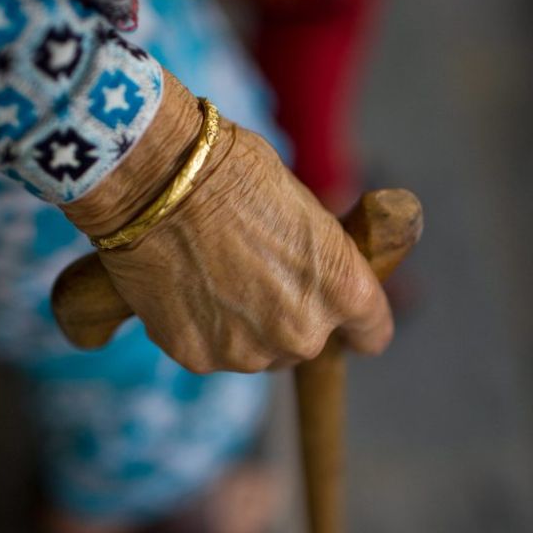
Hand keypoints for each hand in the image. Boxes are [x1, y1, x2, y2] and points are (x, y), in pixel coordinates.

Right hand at [60, 71, 391, 372]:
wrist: (160, 181)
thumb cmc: (237, 174)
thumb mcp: (304, 210)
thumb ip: (316, 261)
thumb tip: (306, 278)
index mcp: (342, 291)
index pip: (372, 333)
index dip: (357, 325)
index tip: (345, 319)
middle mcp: (304, 335)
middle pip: (305, 342)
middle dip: (285, 316)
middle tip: (252, 273)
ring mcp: (249, 353)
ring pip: (254, 351)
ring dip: (241, 326)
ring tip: (211, 275)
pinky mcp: (199, 359)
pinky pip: (208, 350)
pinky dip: (198, 327)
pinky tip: (184, 285)